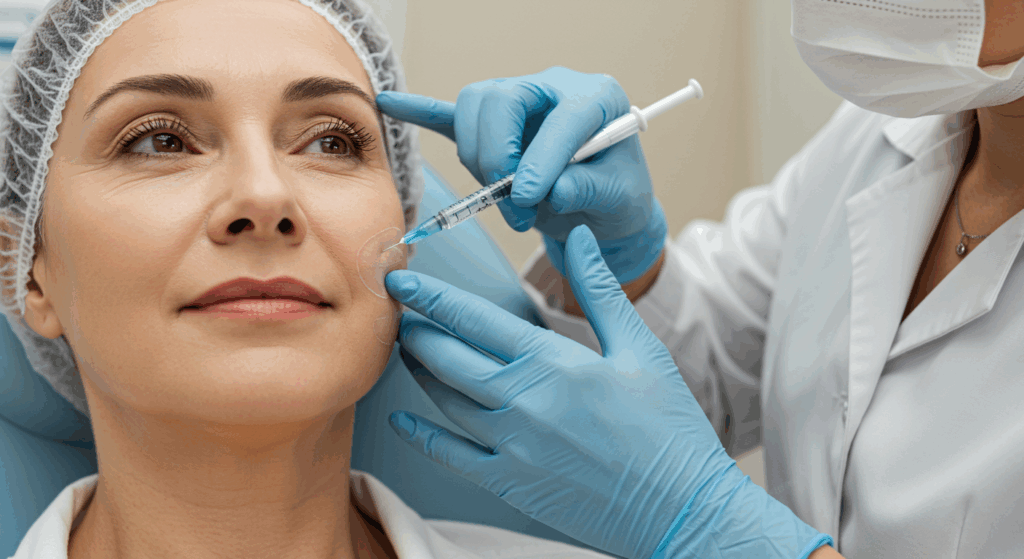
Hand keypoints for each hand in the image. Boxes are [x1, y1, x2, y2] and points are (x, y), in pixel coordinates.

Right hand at [377, 67, 666, 283]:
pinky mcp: (494, 129)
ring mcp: (519, 104)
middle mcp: (552, 90)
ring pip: (475, 110)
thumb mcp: (619, 199)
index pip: (564, 114)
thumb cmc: (616, 197)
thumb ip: (588, 191)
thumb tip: (549, 190)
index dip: (543, 155)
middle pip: (503, 99)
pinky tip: (392, 103)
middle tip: (515, 204)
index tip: (530, 194)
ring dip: (479, 159)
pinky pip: (451, 115)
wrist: (603, 208)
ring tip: (505, 203)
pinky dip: (422, 112)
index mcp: (595, 98)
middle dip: (499, 155)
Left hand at [384, 225, 830, 558]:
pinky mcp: (510, 485)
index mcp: (553, 363)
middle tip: (399, 313)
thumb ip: (600, 290)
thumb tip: (579, 237)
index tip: (402, 280)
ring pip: (444, 400)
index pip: (473, 319)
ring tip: (408, 351)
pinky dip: (421, 434)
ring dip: (419, 372)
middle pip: (447, 357)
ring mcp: (512, 447)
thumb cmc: (667, 427)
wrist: (681, 509)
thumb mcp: (640, 349)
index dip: (431, 297)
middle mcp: (523, 403)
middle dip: (416, 330)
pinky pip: (450, 455)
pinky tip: (404, 419)